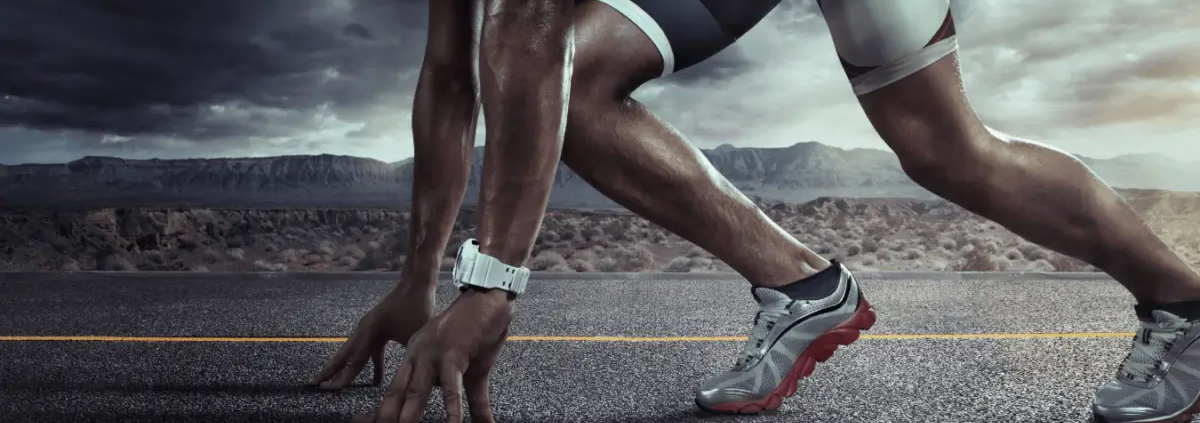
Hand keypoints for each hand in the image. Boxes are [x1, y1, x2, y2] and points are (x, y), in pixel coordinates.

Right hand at [308, 283, 435, 389]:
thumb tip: (411, 381)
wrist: (416, 283)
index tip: (327, 390)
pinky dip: (368, 364)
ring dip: (343, 368)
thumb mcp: (416, 335)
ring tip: (330, 382)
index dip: (341, 378)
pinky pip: (368, 350)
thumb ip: (410, 359)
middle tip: (311, 383)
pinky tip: (375, 380)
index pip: (354, 361)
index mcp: (370, 331)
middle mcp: (364, 330)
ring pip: (352, 353)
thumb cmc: (418, 307)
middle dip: (329, 371)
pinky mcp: (376, 328)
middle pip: (344, 356)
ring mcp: (368, 328)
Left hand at [353, 288, 513, 422]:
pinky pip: (452, 387)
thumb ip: (464, 399)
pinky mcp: (454, 355)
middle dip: (386, 415)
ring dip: (409, 415)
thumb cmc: (476, 332)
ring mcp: (433, 355)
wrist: (486, 299)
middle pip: (397, 393)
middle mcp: (418, 356)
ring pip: (417, 392)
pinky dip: (452, 408)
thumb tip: (468, 421)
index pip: (393, 389)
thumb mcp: (467, 371)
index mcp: (415, 357)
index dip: (379, 409)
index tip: (361, 422)